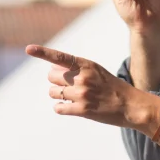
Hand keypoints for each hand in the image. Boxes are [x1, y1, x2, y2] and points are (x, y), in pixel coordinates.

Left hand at [25, 44, 152, 129]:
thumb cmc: (112, 87)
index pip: (60, 57)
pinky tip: (70, 107)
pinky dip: (61, 108)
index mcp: (86, 65)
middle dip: (56, 81)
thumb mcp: (96, 71)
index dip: (42, 52)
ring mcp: (82, 94)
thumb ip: (76, 68)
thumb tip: (52, 68)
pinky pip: (59, 108)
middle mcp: (82, 78)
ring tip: (72, 97)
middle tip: (68, 86)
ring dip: (59, 95)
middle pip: (51, 76)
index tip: (28, 49)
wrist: (131, 105)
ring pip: (53, 93)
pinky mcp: (83, 110)